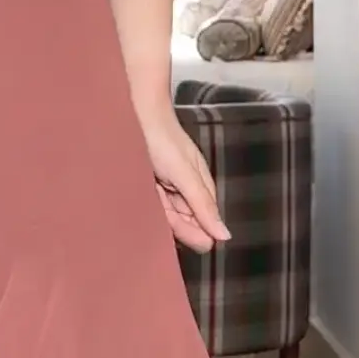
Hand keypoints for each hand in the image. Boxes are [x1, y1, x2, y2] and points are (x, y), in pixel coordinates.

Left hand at [139, 107, 230, 252]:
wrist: (133, 113)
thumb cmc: (163, 137)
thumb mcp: (186, 174)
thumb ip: (203, 205)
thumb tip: (225, 235)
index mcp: (200, 186)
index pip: (205, 221)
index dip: (198, 234)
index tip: (197, 244)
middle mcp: (183, 189)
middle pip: (184, 221)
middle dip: (179, 227)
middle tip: (175, 233)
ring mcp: (163, 188)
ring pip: (165, 216)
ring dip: (160, 218)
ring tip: (158, 209)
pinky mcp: (145, 186)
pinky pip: (149, 207)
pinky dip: (147, 210)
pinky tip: (143, 211)